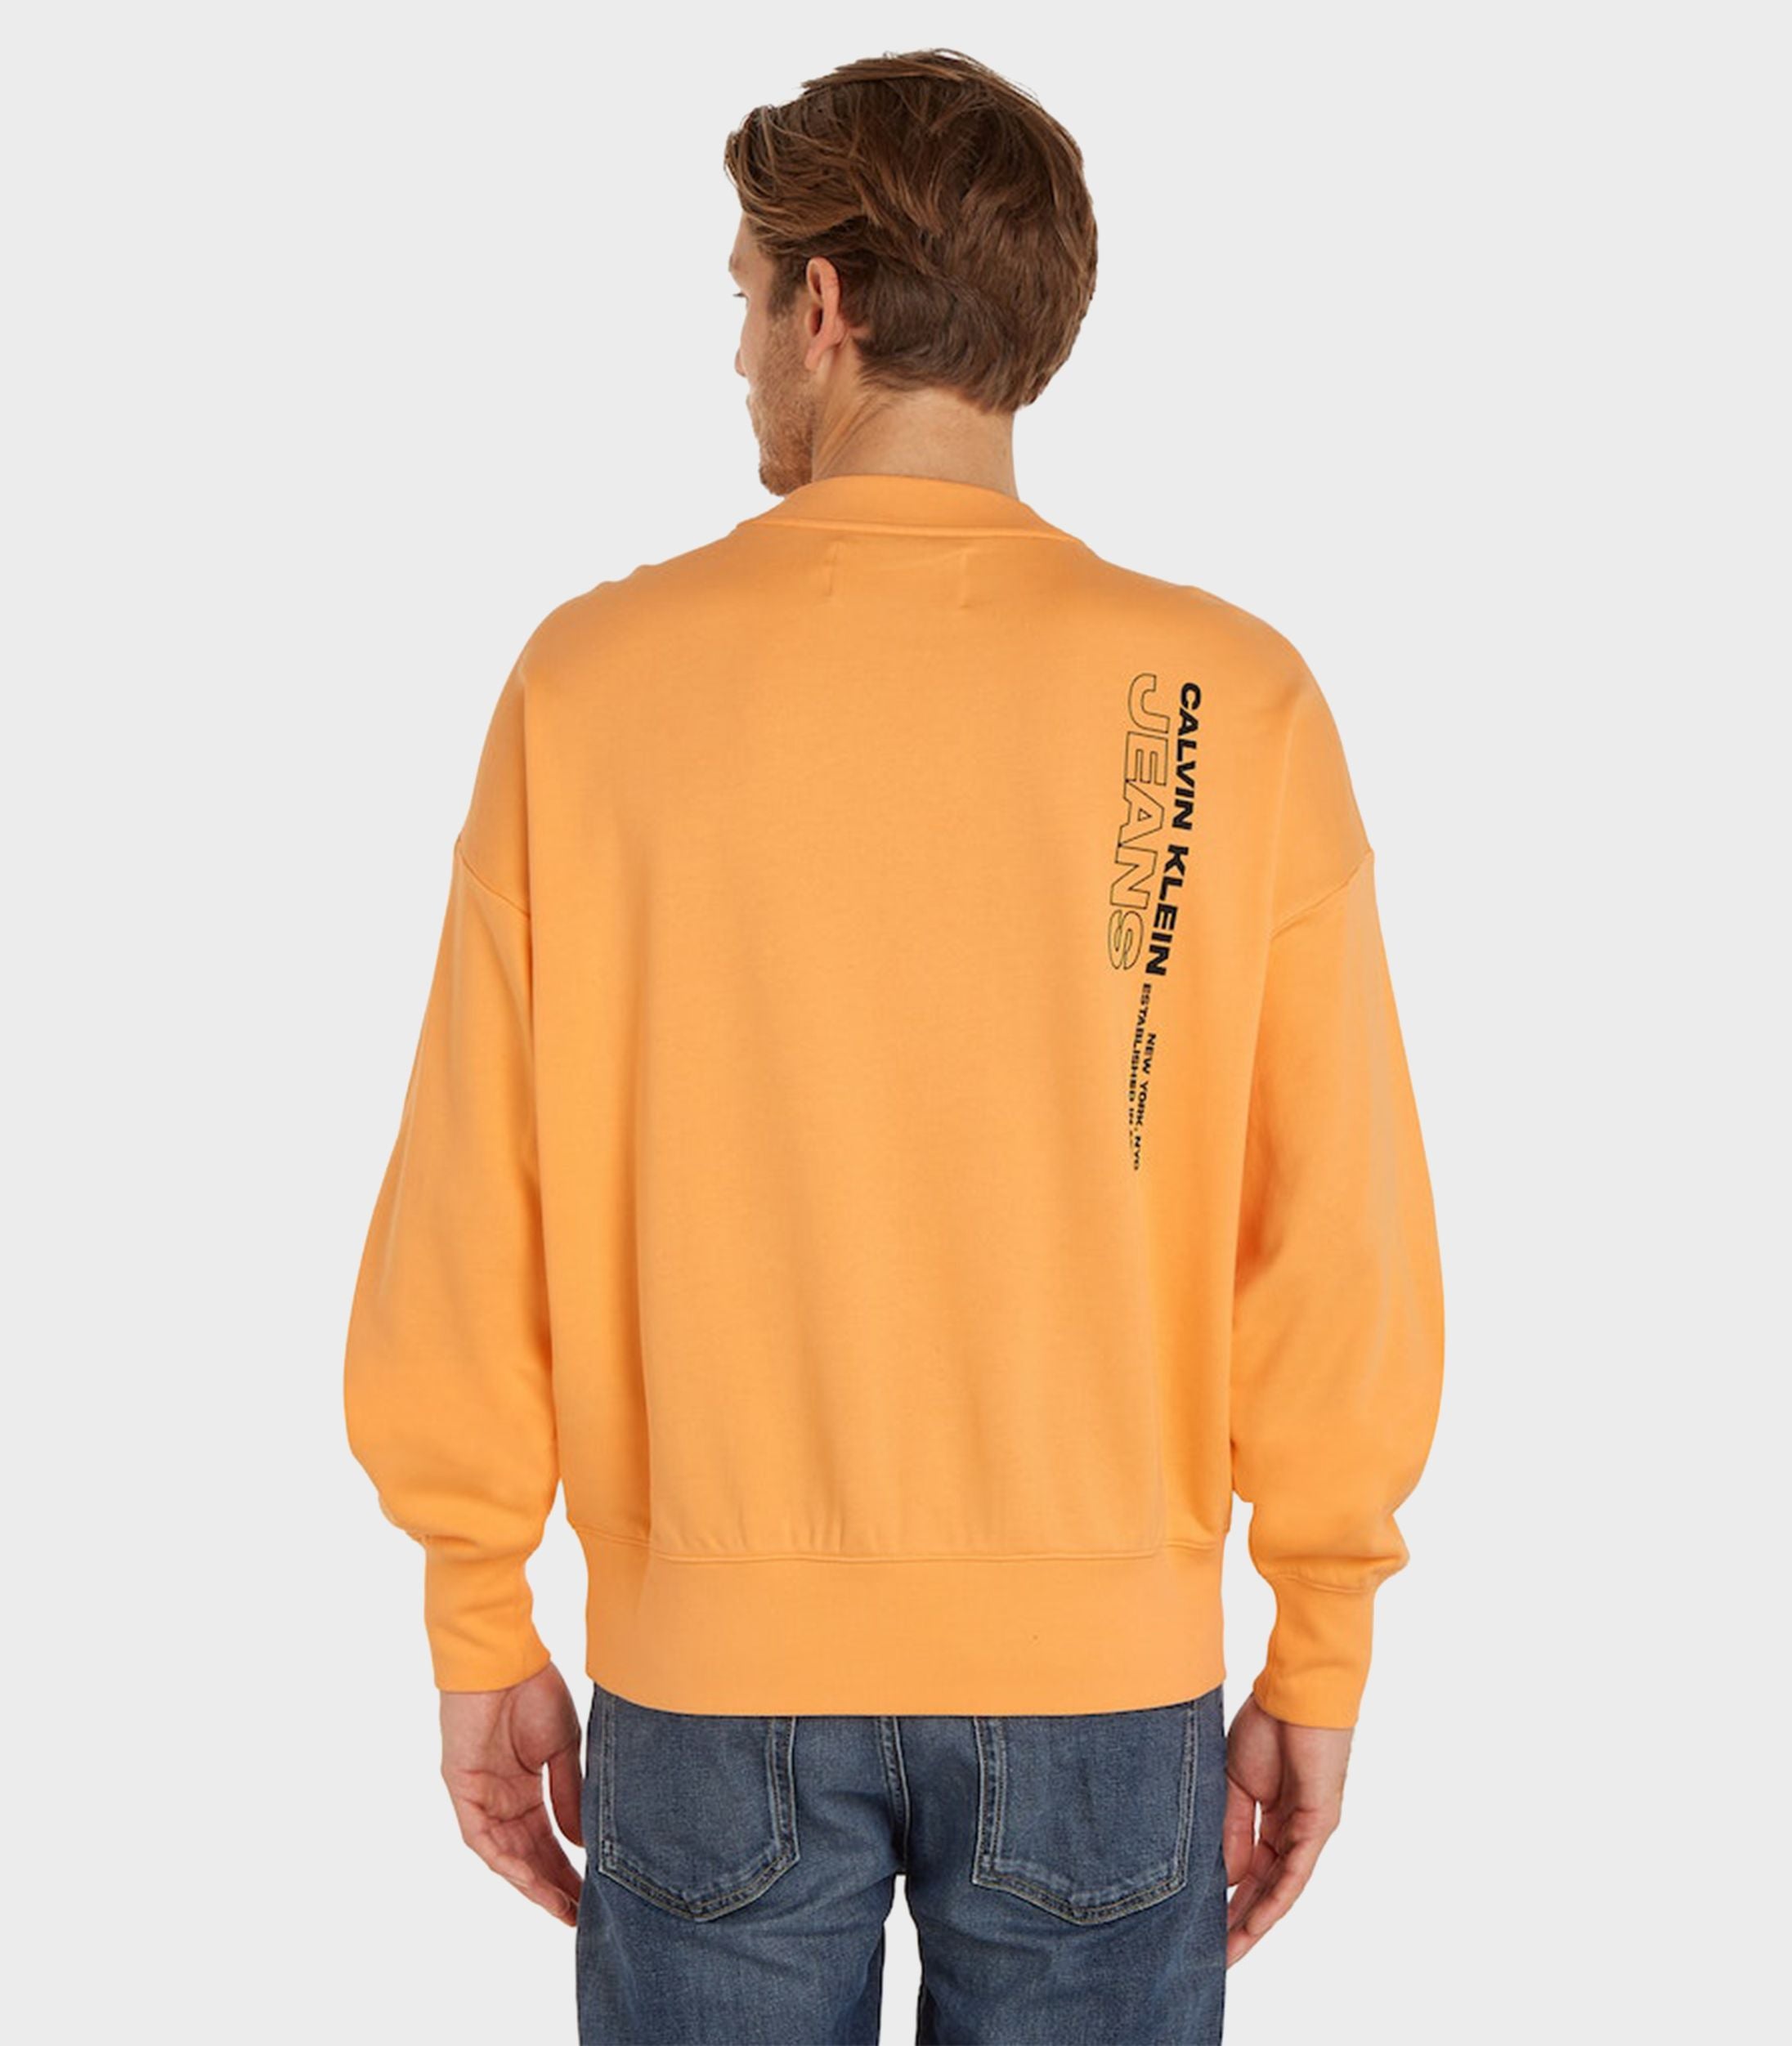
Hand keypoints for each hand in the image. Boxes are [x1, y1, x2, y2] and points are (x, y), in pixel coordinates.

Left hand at [439, 1660, 583, 1924]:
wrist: (504, 1658)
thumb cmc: (534, 1691)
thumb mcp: (564, 1747)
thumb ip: (568, 1794)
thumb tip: (581, 1843)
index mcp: (525, 1787)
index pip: (548, 1838)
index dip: (568, 1868)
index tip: (592, 1894)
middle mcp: (500, 1799)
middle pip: (528, 1854)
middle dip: (553, 1885)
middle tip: (580, 1913)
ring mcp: (480, 1797)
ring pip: (505, 1854)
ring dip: (532, 1883)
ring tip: (561, 1907)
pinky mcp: (462, 1790)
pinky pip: (482, 1838)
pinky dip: (506, 1861)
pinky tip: (529, 1880)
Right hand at [1221, 1691, 1350, 1964]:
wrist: (1295, 1691)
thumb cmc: (1267, 1725)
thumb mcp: (1234, 1782)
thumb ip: (1230, 1827)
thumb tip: (1223, 1877)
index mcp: (1272, 1818)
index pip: (1249, 1870)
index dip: (1228, 1899)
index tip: (1202, 1925)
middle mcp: (1293, 1831)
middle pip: (1265, 1887)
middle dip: (1240, 1922)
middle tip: (1215, 1956)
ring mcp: (1307, 1830)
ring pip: (1281, 1887)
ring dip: (1257, 1921)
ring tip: (1231, 1951)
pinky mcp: (1318, 1824)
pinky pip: (1296, 1871)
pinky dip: (1277, 1898)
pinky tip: (1259, 1922)